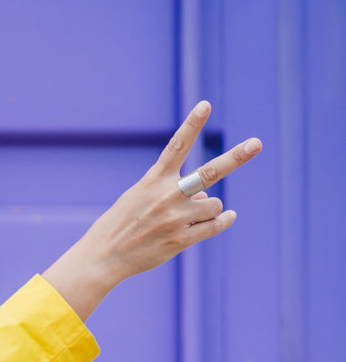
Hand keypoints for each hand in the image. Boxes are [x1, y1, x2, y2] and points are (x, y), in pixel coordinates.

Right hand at [43, 100, 260, 320]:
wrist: (103, 256)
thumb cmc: (121, 223)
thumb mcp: (138, 198)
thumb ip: (173, 192)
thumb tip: (207, 199)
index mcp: (153, 181)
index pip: (176, 147)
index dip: (191, 125)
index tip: (205, 105)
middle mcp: (166, 196)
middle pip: (210, 172)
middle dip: (236, 157)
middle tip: (257, 143)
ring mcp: (175, 219)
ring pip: (213, 204)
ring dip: (208, 209)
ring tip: (186, 217)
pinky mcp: (180, 240)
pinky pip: (215, 225)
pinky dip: (223, 220)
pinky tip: (226, 217)